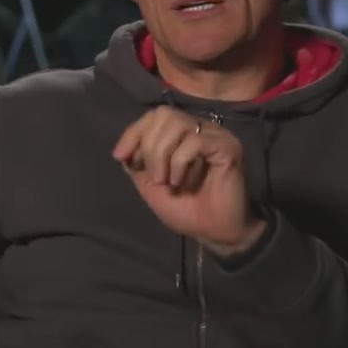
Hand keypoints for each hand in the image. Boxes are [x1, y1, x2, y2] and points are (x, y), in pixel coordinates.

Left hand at [112, 107, 266, 249]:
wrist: (214, 232)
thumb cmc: (185, 208)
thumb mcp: (151, 185)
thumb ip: (137, 162)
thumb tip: (124, 148)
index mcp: (182, 134)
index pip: (154, 116)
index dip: (133, 132)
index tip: (120, 156)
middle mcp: (199, 128)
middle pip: (164, 115)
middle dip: (149, 147)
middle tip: (155, 178)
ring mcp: (215, 135)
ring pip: (178, 124)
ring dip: (162, 155)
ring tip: (166, 181)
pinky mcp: (227, 147)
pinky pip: (195, 141)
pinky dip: (180, 163)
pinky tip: (182, 182)